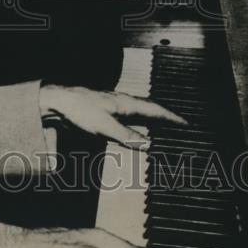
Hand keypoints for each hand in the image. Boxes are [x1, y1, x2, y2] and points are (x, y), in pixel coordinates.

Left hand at [39, 86, 186, 148]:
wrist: (59, 102)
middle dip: (167, 119)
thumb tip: (150, 145)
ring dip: (154, 122)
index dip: (173, 118)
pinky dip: (140, 126)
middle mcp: (124, 103)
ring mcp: (116, 107)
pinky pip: (130, 119)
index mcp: (127, 103)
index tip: (188, 124)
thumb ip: (127, 136)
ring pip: (141, 114)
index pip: (156, 109)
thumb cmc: (80, 110)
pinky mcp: (107, 113)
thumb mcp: (104, 127)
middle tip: (182, 128)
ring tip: (167, 131)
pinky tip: (139, 132)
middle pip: (151, 110)